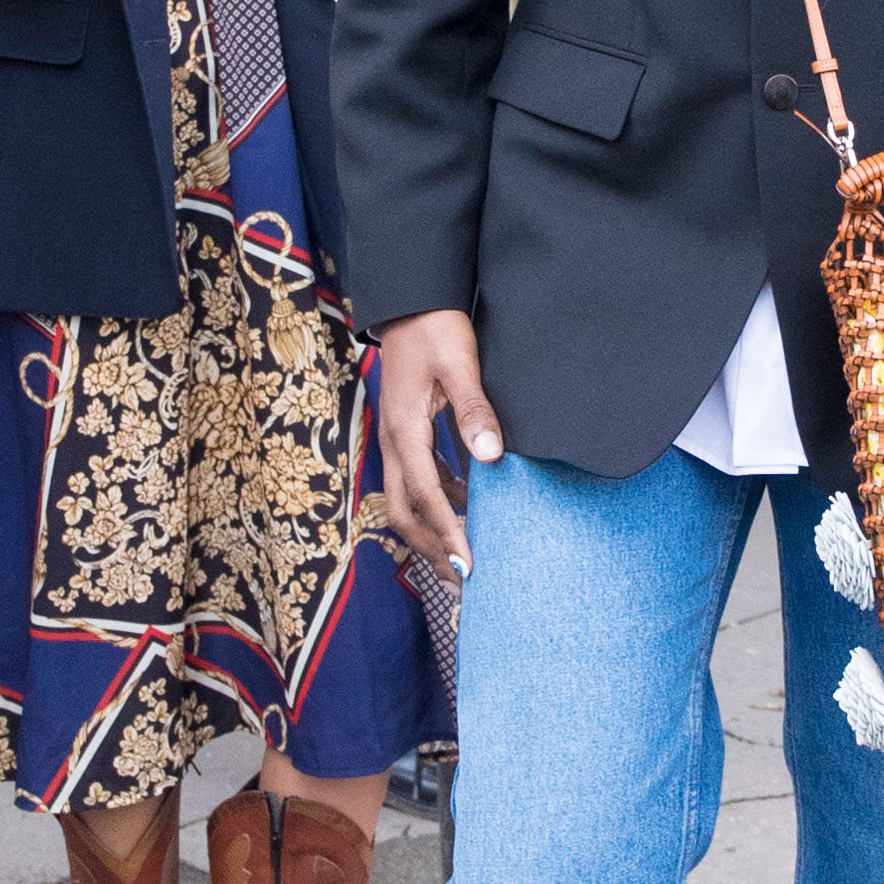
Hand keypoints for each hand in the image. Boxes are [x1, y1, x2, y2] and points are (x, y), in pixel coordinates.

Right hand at [377, 308, 503, 581]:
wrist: (411, 302)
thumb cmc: (436, 329)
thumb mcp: (459, 365)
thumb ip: (474, 410)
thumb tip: (490, 457)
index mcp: (404, 430)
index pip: (427, 497)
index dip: (447, 535)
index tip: (468, 567)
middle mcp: (393, 442)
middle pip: (403, 513)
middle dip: (430, 550)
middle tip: (461, 581)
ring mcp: (395, 439)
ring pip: (406, 501)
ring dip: (432, 532)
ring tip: (462, 558)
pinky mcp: (405, 433)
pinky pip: (416, 480)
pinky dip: (437, 502)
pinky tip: (465, 506)